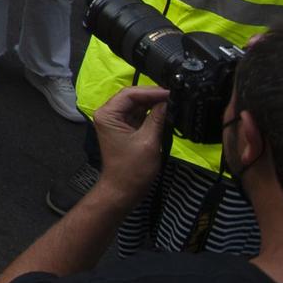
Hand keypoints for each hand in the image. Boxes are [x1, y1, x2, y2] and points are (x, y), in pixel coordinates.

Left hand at [91, 85, 171, 200]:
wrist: (123, 190)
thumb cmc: (133, 168)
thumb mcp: (148, 141)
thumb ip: (157, 118)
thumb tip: (168, 100)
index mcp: (108, 114)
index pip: (129, 94)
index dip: (151, 91)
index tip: (171, 92)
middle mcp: (108, 114)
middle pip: (132, 97)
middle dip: (153, 96)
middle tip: (174, 95)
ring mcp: (116, 121)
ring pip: (136, 105)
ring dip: (153, 103)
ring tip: (173, 100)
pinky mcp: (124, 128)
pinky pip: (138, 115)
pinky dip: (151, 113)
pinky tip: (165, 110)